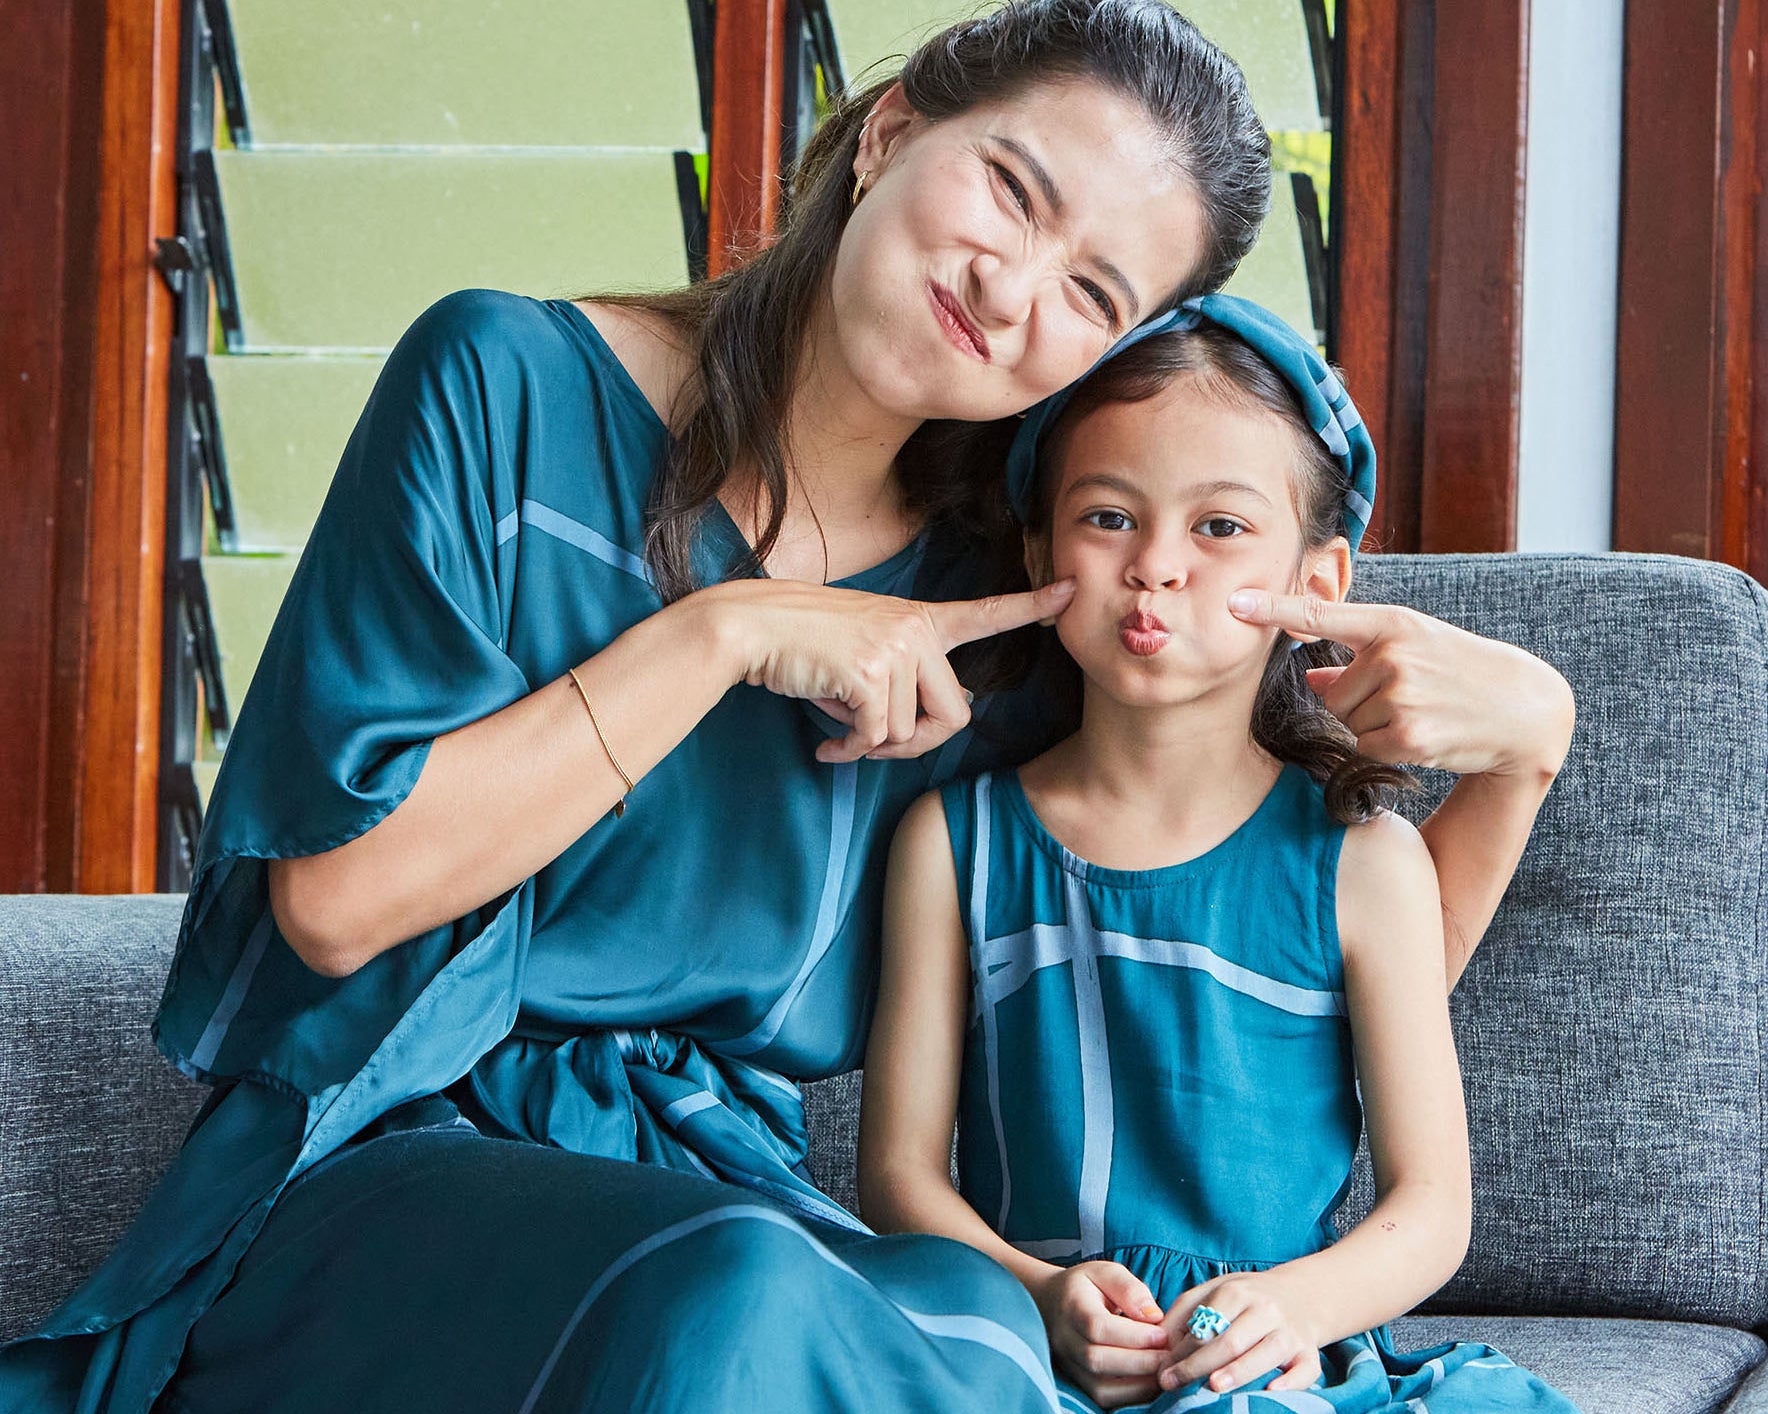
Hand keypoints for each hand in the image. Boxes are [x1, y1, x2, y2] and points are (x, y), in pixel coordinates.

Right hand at [707, 577, 1074, 763]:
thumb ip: (900, 681)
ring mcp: (896, 648)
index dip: (1029, 605)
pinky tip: (825, 744)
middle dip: (918, 744)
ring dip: (871, 745)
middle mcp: (916, 630)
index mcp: (919, 619)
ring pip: (908, 733)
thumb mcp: (863, 652)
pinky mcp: (871, 673)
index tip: (1071, 592)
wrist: (750, 627)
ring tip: (838, 726)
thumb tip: (906, 735)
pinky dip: (850, 752)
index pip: (983, 613)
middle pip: (956, 715)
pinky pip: (876, 739)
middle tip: (876, 748)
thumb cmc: (802, 646)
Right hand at [1029, 1261, 1168, 1409]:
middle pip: (1098, 1360)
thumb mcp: (1106, 1272)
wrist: (1050, 1303)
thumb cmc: (1086, 1286)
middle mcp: (1064, 1339)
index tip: (1162, 1335)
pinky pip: (1104, 1399)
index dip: (1133, 1336)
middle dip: (1140, 1362)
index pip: (1097, 1327)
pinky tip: (1151, 1381)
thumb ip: (1129, 1288)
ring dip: (1138, 1385)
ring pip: (1100, 1388)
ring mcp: (1068, 1365)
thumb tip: (1153, 1316)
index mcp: (1072, 1306)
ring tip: (1164, 1371)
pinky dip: (1131, 1396)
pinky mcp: (1077, 1383)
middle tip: (1170, 1356)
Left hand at [1157, 1271, 1321, 1396]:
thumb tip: (1158, 1341)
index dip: (1181, 1350)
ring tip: (1213, 1387)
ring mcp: (1290, 1333)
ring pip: (1266, 1354)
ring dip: (1238, 1372)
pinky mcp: (1310, 1353)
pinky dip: (1291, 1382)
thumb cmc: (1246, 1297)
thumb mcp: (1213, 1290)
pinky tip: (1270, 1391)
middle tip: (1173, 1384)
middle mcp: (1265, 1311)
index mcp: (1237, 1293)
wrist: (1300, 1295)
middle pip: (1231, 1341)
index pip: (1206, 1325)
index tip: (1161, 1370)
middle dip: (1199, 1365)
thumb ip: (1184, 1311)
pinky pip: (1306, 1370)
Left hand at [1227, 591, 1574, 778]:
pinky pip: (1364, 748)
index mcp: (1390, 623)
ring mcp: (1401, 694)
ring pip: (1348, 723)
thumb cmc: (1459, 672)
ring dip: (1374, 727)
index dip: (1273, 609)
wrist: (1523, 708)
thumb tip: (1309, 678)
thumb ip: (1356, 659)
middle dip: (1359, 703)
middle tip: (1410, 696)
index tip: (1234, 603)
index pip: (1320, 614)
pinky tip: (1422, 735)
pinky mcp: (1408, 735)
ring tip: (1421, 712)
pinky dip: (1385, 749)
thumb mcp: (1412, 650)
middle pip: (1332, 694)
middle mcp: (1393, 654)